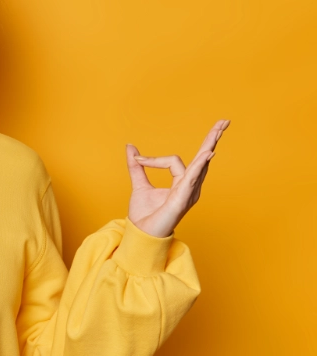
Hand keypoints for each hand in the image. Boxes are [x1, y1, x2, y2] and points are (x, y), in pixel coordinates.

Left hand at [125, 119, 229, 237]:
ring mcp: (188, 193)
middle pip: (203, 159)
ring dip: (209, 146)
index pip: (173, 161)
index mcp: (181, 183)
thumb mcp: (139, 185)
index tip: (137, 160)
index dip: (153, 158)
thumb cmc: (145, 215)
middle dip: (212, 139)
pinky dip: (199, 166)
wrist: (140, 234)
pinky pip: (191, 179)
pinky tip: (208, 154)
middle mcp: (189, 187)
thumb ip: (137, 166)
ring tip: (219, 130)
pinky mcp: (182, 200)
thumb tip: (131, 147)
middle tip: (224, 121)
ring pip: (200, 165)